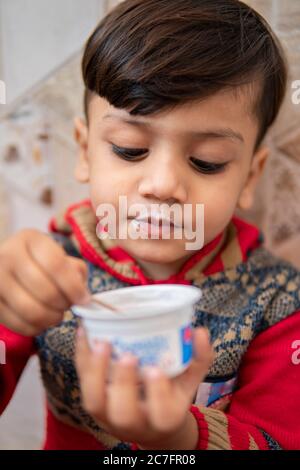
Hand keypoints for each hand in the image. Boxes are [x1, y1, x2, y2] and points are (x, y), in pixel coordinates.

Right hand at [0, 229, 89, 335]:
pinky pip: (18, 324)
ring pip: (31, 311)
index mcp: (30, 239)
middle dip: (63, 304)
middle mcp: (8, 256)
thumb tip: (81, 295)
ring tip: (56, 315)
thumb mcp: (58, 254)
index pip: (56, 265)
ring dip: (51, 318)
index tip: (83, 299)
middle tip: (67, 306)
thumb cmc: (38, 261)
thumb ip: (75, 270)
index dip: (74, 287)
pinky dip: (36, 328)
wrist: (5, 265)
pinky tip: (42, 321)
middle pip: (45, 291)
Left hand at [75, 326, 213, 449]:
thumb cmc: (171, 398)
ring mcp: (108, 415)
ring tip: (101, 343)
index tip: (156, 369)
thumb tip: (201, 332)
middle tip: (128, 355)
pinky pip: (82, 382)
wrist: (149, 423)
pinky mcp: (93, 401)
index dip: (157, 394)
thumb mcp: (188, 382)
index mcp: (163, 419)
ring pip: (94, 402)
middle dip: (124, 383)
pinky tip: (84, 332)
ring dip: (95, 372)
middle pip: (123, 413)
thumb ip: (198, 359)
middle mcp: (133, 422)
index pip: (162, 415)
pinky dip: (82, 357)